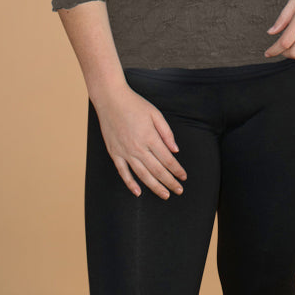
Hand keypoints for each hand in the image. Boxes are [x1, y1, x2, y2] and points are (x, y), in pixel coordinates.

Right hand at [90, 82, 186, 199]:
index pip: (167, 159)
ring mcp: (125, 152)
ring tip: (165, 195)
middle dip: (170, 182)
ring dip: (155, 187)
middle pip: (157, 170)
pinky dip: (130, 184)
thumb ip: (166, 133)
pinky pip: (123, 172)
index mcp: (150, 137)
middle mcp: (138, 148)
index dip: (177, 170)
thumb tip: (175, 150)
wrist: (111, 100)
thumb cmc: (135, 104)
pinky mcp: (114, 153)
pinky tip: (138, 192)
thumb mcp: (156, 114)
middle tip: (179, 190)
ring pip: (142, 175)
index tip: (183, 177)